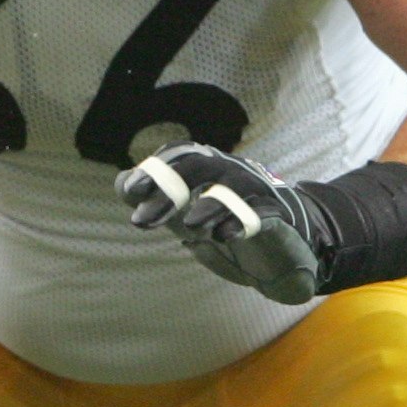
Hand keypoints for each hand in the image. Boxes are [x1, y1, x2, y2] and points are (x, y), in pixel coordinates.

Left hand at [118, 144, 333, 305]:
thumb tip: (121, 182)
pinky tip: (223, 237)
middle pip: (201, 165)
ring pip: (232, 186)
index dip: (155, 169)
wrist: (284, 251)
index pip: (180, 156)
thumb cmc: (230, 225)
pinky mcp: (277, 219)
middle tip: (141, 220)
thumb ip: (158, 200)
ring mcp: (256, 194)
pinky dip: (240, 223)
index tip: (131, 193)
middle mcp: (232, 173)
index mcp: (210, 169)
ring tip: (188, 225)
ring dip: (208, 203)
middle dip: (169, 188)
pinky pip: (260, 214)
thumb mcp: (187, 216)